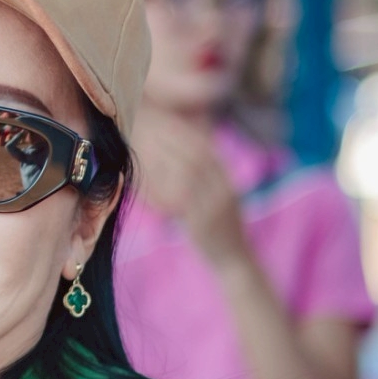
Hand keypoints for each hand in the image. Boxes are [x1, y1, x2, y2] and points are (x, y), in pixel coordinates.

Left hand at [127, 109, 249, 268]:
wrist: (235, 260)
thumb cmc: (219, 229)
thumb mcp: (216, 198)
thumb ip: (203, 178)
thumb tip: (178, 159)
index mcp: (226, 178)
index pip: (203, 145)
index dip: (180, 129)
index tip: (158, 117)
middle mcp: (224, 186)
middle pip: (194, 152)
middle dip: (168, 136)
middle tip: (144, 124)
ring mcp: (216, 202)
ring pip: (188, 170)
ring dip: (163, 154)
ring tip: (141, 142)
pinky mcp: (205, 220)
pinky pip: (182, 196)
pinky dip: (165, 182)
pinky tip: (148, 174)